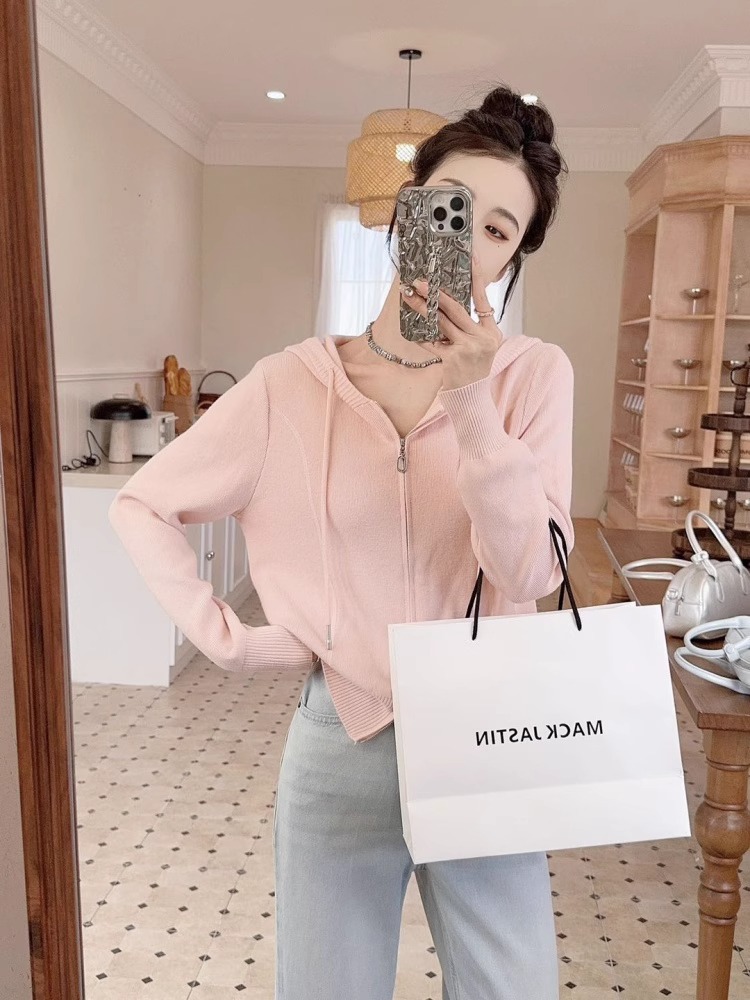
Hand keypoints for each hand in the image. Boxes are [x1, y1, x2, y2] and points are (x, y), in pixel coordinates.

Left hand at [401, 252, 504, 389]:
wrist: (472, 398)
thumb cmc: (474, 369)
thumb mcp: (481, 346)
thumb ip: (470, 326)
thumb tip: (447, 303)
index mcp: (492, 331)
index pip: (483, 299)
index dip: (477, 277)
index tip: (471, 257)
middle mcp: (483, 338)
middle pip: (457, 308)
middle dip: (436, 292)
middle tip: (420, 281)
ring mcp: (468, 349)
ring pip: (441, 322)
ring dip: (423, 308)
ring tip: (410, 296)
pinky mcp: (452, 360)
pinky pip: (432, 342)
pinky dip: (421, 333)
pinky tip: (410, 324)